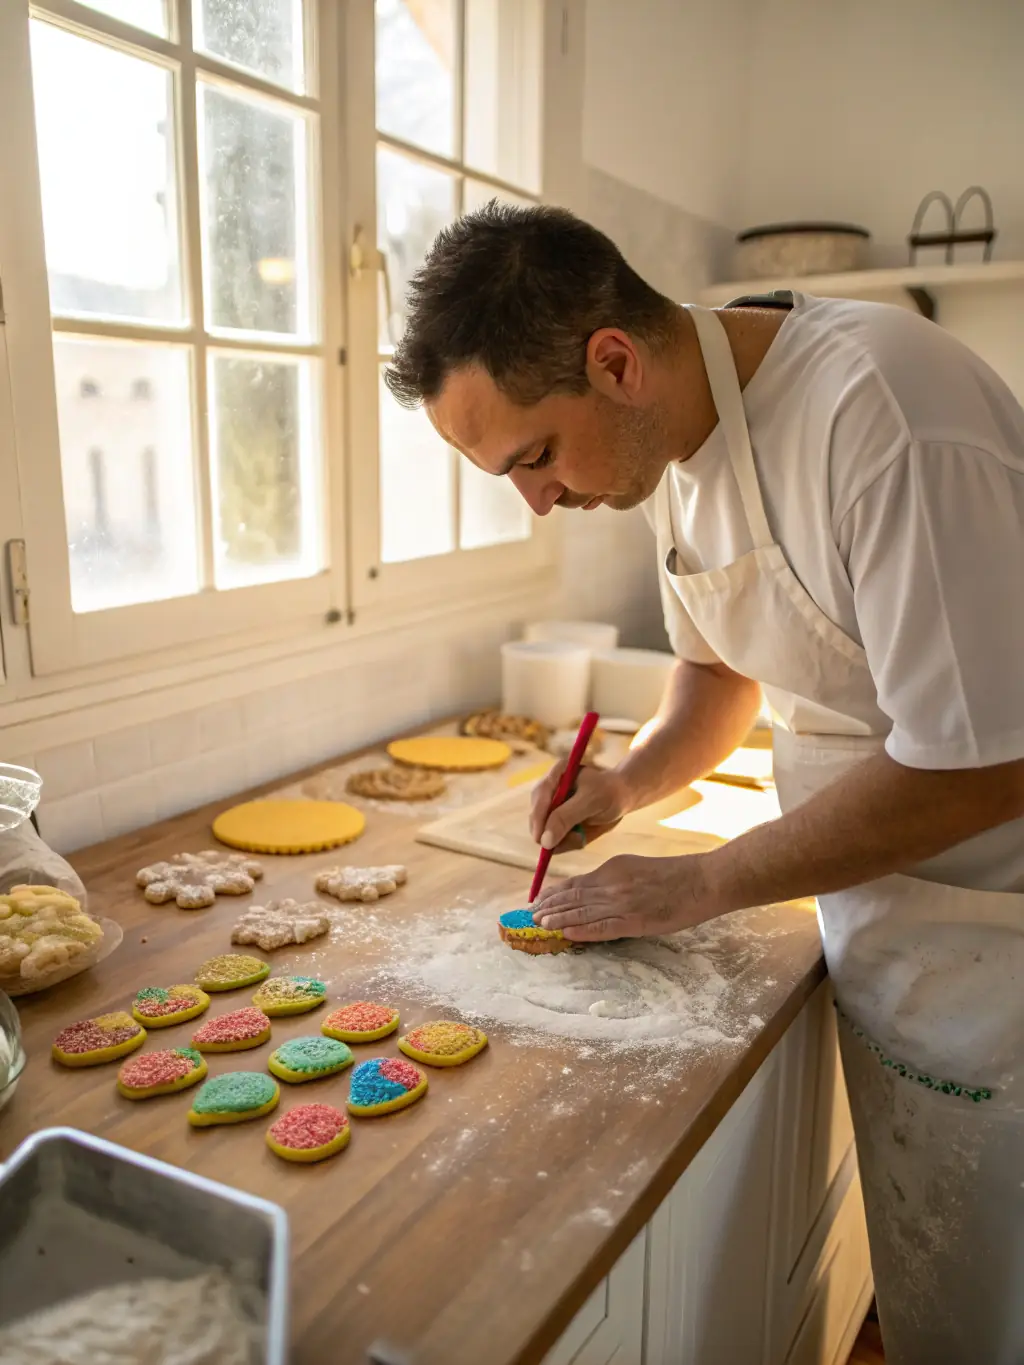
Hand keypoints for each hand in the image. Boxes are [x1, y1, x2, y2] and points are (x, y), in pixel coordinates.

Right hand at [530, 761, 629, 853]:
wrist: (622, 797)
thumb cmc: (610, 793)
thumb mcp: (591, 802)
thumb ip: (566, 817)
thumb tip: (544, 841)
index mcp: (556, 774)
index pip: (539, 797)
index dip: (538, 818)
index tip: (540, 840)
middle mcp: (548, 790)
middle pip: (536, 816)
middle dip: (552, 832)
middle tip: (574, 838)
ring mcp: (550, 806)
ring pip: (543, 831)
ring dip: (562, 839)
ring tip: (582, 835)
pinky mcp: (555, 820)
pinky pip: (553, 839)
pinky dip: (566, 842)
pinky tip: (581, 835)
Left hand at [531, 853, 721, 941]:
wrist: (702, 880)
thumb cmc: (675, 874)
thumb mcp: (637, 867)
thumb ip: (614, 878)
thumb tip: (592, 891)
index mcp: (613, 868)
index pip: (576, 883)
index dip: (553, 893)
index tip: (537, 899)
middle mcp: (612, 884)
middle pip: (573, 897)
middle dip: (548, 906)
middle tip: (529, 915)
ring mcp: (622, 903)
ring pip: (581, 912)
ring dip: (557, 918)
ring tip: (538, 924)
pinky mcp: (634, 921)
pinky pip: (601, 927)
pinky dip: (580, 930)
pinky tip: (565, 933)